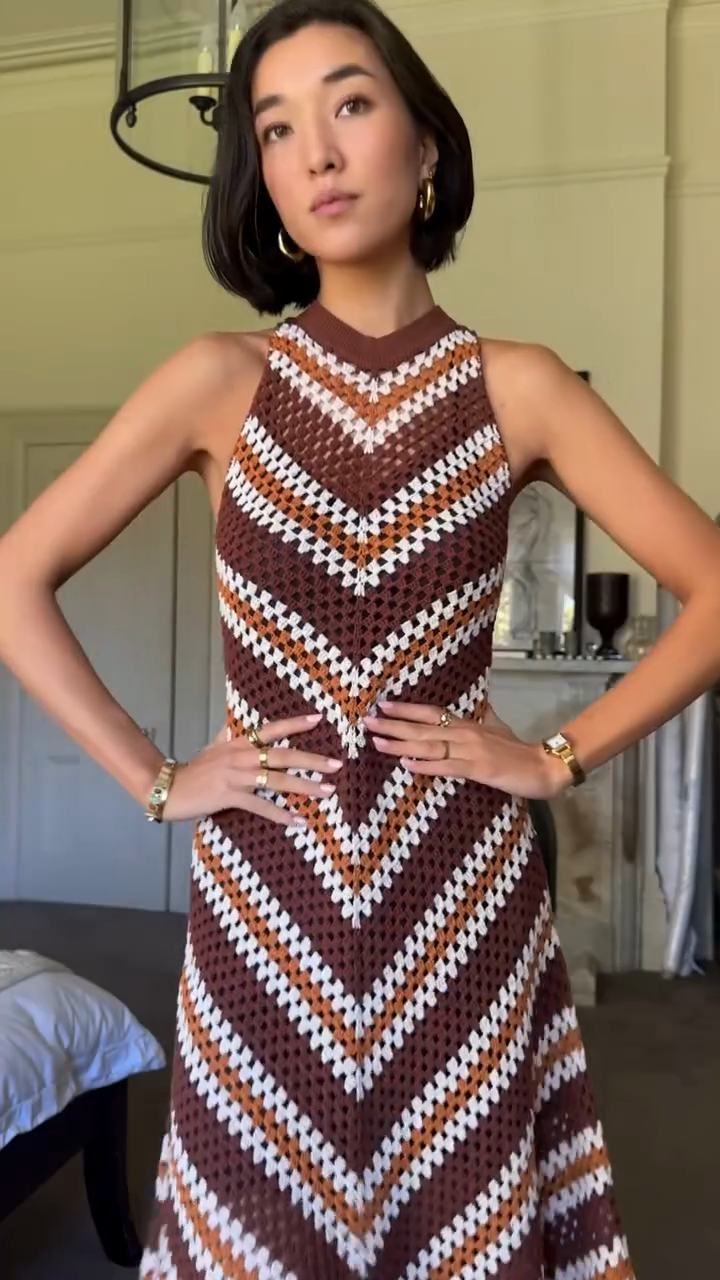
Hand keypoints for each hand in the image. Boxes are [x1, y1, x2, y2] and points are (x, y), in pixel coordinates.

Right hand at [161, 713, 341, 824]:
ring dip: (304, 787)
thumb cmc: (195, 769)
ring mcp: (237, 776)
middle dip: (312, 760)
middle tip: (337, 764)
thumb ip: (230, 736)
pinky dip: (281, 814)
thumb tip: (239, 725)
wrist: (170, 787)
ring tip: (327, 792)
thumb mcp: (214, 747)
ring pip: (276, 780)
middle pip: (282, 755)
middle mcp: (241, 756)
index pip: (271, 729)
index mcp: (240, 743)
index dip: (295, 723)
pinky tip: (298, 821)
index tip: (319, 719)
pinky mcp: (230, 796)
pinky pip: (261, 806)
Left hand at [364, 700, 569, 799]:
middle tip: (368, 721)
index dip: (407, 709)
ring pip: (430, 745)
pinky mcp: (478, 769)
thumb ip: (484, 718)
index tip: (383, 705)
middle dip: (394, 724)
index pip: (431, 713)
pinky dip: (425, 765)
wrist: (544, 766)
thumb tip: (479, 705)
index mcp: (467, 725)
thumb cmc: (518, 751)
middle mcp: (465, 734)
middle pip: (423, 727)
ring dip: (402, 744)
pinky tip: (406, 765)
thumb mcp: (498, 728)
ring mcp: (471, 751)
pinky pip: (447, 767)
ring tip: (378, 741)